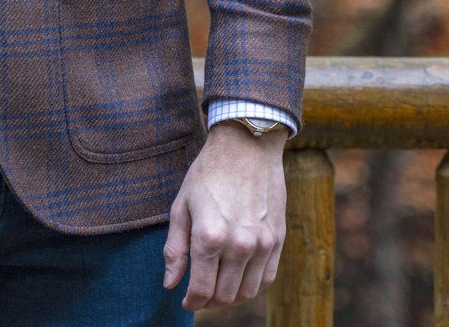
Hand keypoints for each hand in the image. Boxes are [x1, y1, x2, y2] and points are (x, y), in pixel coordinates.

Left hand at [163, 121, 286, 309]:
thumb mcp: (182, 205)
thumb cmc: (208, 172)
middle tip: (199, 292)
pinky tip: (238, 276)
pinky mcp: (278, 240)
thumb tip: (170, 284)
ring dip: (230, 296)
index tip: (185, 300)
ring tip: (217, 284)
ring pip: (246, 293)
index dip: (191, 301)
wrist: (247, 146)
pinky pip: (266, 279)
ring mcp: (262, 244)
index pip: (201, 289)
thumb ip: (175, 248)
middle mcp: (238, 245)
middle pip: (224, 296)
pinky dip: (251, 286)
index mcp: (209, 236)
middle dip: (208, 300)